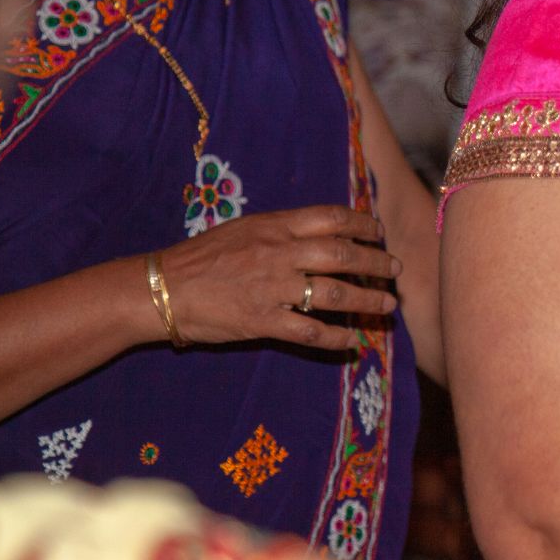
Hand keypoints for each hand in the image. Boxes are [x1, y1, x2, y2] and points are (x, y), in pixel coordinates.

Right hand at [157, 205, 400, 349]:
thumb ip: (281, 230)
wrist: (163, 288)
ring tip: (386, 306)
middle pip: (342, 254)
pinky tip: (352, 342)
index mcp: (275, 226)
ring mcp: (273, 288)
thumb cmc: (201, 257)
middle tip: (395, 271)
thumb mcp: (243, 228)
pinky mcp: (263, 321)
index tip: (379, 232)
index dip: (362, 224)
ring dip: (367, 300)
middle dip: (375, 263)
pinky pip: (310, 331)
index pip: (331, 218)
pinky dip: (336, 338)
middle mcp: (280, 253)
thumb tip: (318, 231)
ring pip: (334, 293)